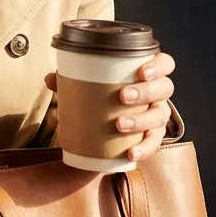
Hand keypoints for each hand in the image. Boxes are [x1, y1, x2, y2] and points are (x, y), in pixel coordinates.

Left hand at [44, 52, 174, 162]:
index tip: (142, 71)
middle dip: (146, 92)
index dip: (159, 65)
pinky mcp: (152, 136)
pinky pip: (154, 143)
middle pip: (164, 88)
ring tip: (120, 124)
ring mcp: (157, 114)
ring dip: (142, 120)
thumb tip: (50, 79)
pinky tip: (131, 153)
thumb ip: (71, 80)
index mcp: (147, 74)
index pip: (165, 63)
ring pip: (160, 116)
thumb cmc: (103, 94)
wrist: (108, 121)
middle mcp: (157, 94)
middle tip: (123, 96)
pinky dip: (144, 148)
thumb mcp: (88, 84)